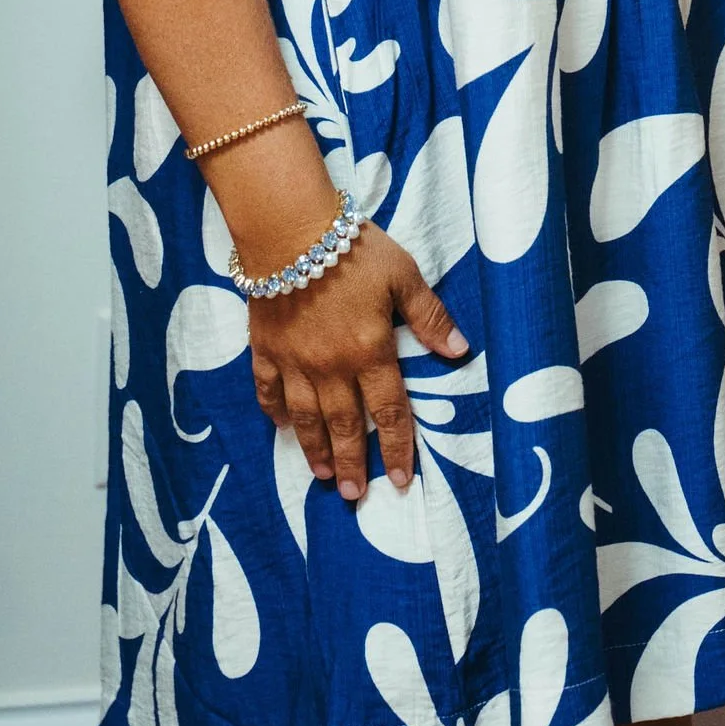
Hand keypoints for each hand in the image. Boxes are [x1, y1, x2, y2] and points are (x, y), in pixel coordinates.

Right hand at [249, 223, 467, 502]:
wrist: (289, 230)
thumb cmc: (354, 249)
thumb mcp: (403, 275)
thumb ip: (429, 317)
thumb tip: (459, 352)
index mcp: (370, 350)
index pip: (390, 411)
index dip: (397, 448)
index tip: (400, 480)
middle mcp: (331, 366)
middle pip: (345, 425)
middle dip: (353, 463)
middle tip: (355, 495)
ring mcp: (294, 361)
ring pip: (306, 418)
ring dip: (316, 449)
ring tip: (324, 475)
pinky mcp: (265, 349)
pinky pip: (268, 390)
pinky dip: (275, 412)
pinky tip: (282, 428)